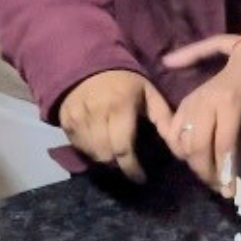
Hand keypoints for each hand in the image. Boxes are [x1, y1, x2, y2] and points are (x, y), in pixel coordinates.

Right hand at [56, 70, 170, 182]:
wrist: (88, 62)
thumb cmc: (124, 78)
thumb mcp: (147, 91)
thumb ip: (162, 115)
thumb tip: (175, 139)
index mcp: (120, 108)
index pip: (123, 149)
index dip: (132, 168)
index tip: (141, 178)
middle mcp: (96, 116)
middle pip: (106, 156)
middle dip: (118, 164)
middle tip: (127, 162)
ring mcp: (77, 119)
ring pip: (91, 154)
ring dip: (104, 159)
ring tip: (114, 154)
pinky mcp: (65, 122)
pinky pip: (78, 146)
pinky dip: (89, 150)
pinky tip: (99, 144)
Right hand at [160, 41, 240, 197]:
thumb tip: (228, 176)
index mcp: (231, 104)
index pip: (223, 145)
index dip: (225, 172)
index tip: (228, 192)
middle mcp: (206, 102)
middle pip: (197, 145)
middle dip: (205, 171)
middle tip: (216, 185)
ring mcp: (191, 101)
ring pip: (182, 141)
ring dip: (193, 162)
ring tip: (208, 171)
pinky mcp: (182, 103)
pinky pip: (173, 132)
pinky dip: (179, 149)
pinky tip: (192, 156)